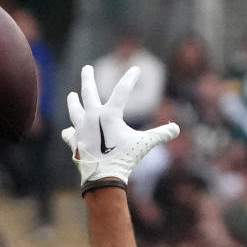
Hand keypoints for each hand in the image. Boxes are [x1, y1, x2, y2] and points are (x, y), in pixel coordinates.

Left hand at [61, 64, 178, 193]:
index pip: (122, 91)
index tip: (135, 69)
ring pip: (74, 110)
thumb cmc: (124, 159)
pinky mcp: (75, 142)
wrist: (103, 178)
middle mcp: (92, 117)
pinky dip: (70, 131)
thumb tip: (176, 129)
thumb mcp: (144, 144)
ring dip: (73, 101)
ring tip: (72, 94)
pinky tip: (69, 130)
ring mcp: (81, 129)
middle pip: (88, 92)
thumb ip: (160, 134)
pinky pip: (70, 134)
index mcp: (109, 114)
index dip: (130, 79)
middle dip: (88, 78)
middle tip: (87, 69)